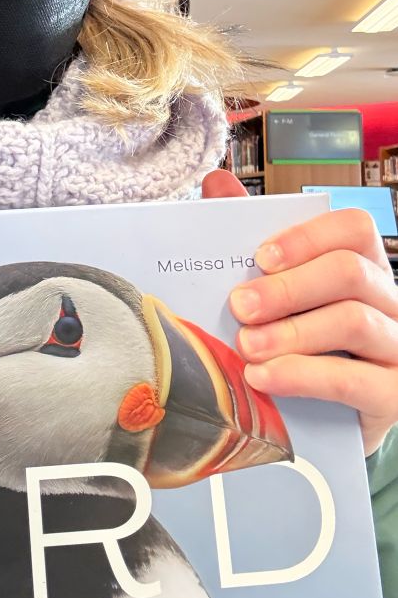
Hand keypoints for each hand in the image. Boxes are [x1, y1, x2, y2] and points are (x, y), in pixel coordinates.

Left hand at [202, 169, 397, 455]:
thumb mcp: (275, 288)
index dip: (307, 237)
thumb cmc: (297, 339)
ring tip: (246, 346)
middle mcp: (390, 301)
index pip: (355, 229)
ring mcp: (396, 349)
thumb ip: (249, 234)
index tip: (260, 256)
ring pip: (355, 321)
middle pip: (351, 272)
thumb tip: (217, 181)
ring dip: (291, 333)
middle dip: (288, 287)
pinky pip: (354, 381)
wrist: (322, 416)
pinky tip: (263, 378)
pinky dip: (302, 376)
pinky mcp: (393, 396)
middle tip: (239, 306)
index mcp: (365, 265)